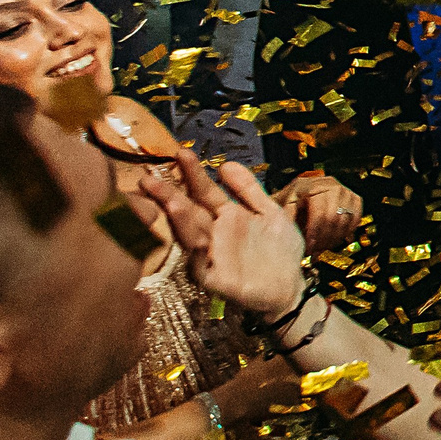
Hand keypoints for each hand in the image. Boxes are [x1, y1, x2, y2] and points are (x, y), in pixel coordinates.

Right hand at [142, 151, 307, 316]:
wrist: (291, 286)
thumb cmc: (279, 250)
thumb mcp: (270, 211)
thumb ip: (249, 190)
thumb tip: (225, 164)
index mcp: (227, 216)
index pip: (205, 192)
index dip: (193, 173)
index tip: (180, 153)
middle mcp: (215, 234)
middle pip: (189, 211)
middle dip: (170, 194)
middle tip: (149, 177)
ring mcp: (213, 256)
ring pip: (191, 235)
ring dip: (181, 219)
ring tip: (171, 201)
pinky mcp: (216, 279)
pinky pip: (201, 266)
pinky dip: (197, 254)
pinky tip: (195, 242)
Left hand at [271, 171, 362, 251]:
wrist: (303, 190)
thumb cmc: (292, 199)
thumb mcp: (285, 205)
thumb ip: (287, 217)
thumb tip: (289, 233)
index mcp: (314, 186)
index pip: (320, 214)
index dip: (315, 234)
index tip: (308, 247)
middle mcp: (333, 187)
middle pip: (334, 219)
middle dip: (324, 239)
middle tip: (315, 251)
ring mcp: (346, 192)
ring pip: (345, 221)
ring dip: (334, 239)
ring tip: (321, 247)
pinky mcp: (354, 199)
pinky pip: (356, 219)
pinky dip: (346, 232)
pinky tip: (334, 239)